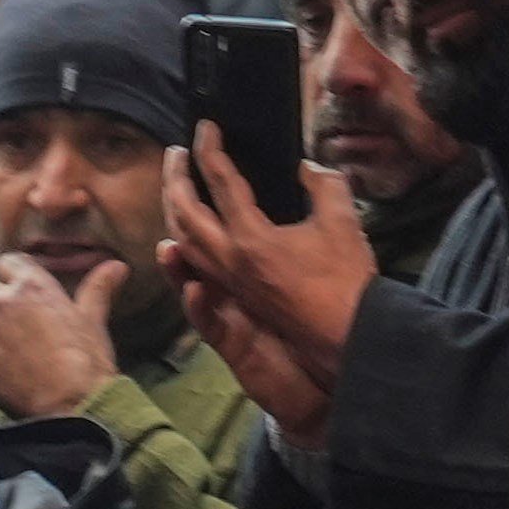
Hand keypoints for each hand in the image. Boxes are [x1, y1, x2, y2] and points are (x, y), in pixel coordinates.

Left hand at [0, 249, 114, 423]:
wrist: (71, 402)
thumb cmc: (86, 358)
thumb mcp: (93, 319)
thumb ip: (98, 288)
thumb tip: (117, 265)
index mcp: (33, 284)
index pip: (8, 262)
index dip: (16, 274)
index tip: (26, 288)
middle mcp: (5, 300)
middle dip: (1, 297)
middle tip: (21, 317)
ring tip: (12, 339)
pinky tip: (6, 359)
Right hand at [168, 127, 371, 443]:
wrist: (340, 366)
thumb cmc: (331, 305)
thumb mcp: (328, 242)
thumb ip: (319, 202)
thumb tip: (308, 166)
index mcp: (253, 252)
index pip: (222, 209)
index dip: (208, 178)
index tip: (200, 142)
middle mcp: (233, 277)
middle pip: (193, 239)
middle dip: (178, 208)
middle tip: (172, 172)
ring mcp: (230, 310)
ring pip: (191, 280)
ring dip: (177, 262)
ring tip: (169, 243)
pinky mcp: (234, 343)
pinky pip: (209, 323)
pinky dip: (199, 306)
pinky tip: (195, 288)